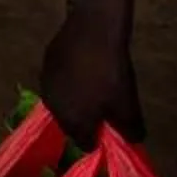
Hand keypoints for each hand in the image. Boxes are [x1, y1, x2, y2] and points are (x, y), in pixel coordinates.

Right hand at [37, 11, 144, 146]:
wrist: (93, 32)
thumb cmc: (112, 73)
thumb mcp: (129, 107)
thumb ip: (131, 131)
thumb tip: (131, 141)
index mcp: (73, 122)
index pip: (86, 144)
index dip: (101, 138)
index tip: (111, 127)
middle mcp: (54, 108)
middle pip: (71, 125)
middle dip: (86, 121)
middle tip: (105, 107)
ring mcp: (46, 86)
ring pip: (62, 104)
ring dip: (75, 102)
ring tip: (94, 87)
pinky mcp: (45, 66)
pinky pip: (58, 84)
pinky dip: (68, 83)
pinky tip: (83, 70)